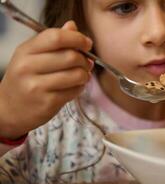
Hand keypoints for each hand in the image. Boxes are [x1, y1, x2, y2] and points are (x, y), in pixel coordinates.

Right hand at [0, 21, 92, 138]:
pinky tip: (75, 86)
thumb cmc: (26, 78)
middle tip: (86, 63)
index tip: (87, 43)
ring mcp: (37, 86)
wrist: (10, 108)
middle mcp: (28, 67)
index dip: (77, 38)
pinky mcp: (47, 103)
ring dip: (85, 74)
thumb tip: (73, 26)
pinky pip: (74, 91)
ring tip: (82, 75)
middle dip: (84, 59)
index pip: (56, 37)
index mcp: (26, 50)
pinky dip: (80, 87)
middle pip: (70, 56)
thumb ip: (54, 40)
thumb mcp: (33, 55)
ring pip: (76, 75)